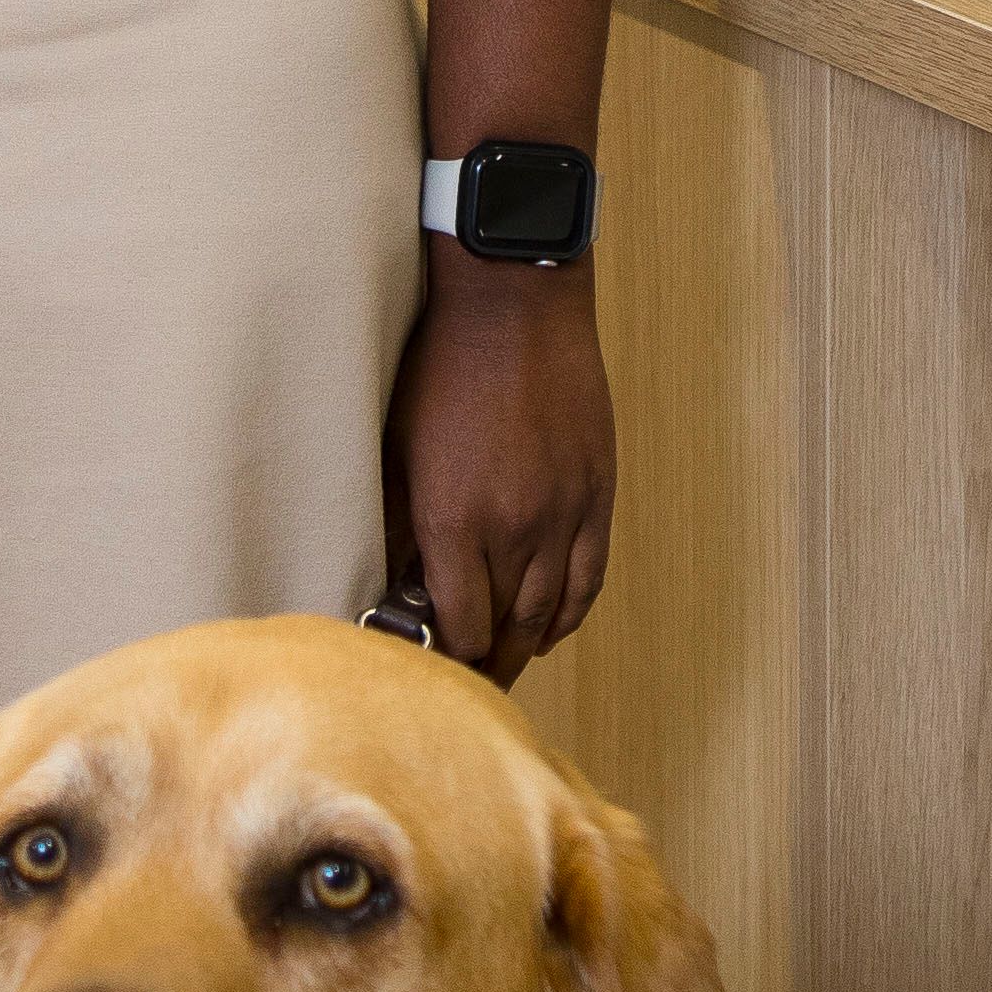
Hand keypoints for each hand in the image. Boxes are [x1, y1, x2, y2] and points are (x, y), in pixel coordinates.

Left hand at [385, 258, 614, 674]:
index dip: (445, 660)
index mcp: (453, 519)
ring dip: (524, 647)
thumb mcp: (400, 450)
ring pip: (549, 612)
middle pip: (504, 630)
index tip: (430, 671)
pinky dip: (568, 614)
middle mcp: (513, 526)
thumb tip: (394, 587)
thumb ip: (400, 527)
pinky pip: (589, 578)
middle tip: (465, 687)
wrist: (514, 303)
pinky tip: (547, 629)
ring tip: (502, 663)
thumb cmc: (442, 368)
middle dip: (483, 667)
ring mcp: (564, 511)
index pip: (457, 627)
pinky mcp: (597, 492)